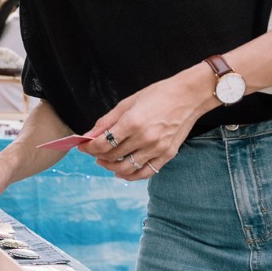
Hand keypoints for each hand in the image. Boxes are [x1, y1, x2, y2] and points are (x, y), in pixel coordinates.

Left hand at [82, 66, 214, 180]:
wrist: (189, 96)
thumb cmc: (158, 95)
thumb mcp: (128, 102)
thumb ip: (108, 120)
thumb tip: (90, 134)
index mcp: (132, 123)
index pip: (103, 143)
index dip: (88, 147)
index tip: (82, 146)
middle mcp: (145, 138)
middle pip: (113, 156)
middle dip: (98, 155)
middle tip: (92, 152)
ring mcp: (157, 149)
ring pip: (126, 169)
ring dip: (111, 168)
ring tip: (104, 162)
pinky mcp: (167, 155)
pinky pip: (145, 173)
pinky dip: (130, 175)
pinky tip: (121, 172)